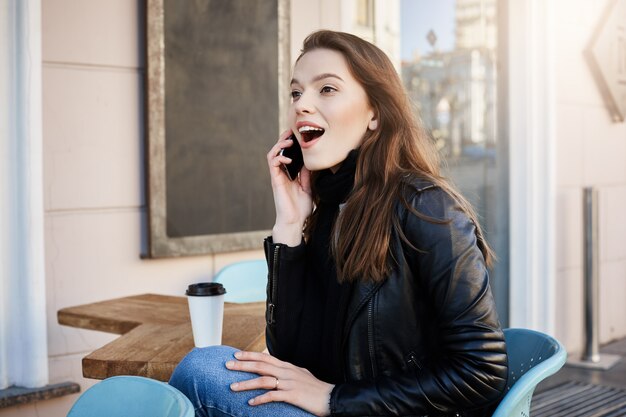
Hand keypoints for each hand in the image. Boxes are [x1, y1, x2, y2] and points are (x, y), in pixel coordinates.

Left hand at [226, 351, 333, 416]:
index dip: (250, 355)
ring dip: (246, 383)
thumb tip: (276, 368)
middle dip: (242, 365)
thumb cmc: (315, 388)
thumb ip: (287, 371)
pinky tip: (250, 403)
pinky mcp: (293, 395)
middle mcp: (287, 372)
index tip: (236, 355)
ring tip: (232, 387)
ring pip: (264, 380)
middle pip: (261, 366)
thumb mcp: (300, 375)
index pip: (265, 358)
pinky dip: (261, 399)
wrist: (331, 397)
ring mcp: (290, 383)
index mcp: (287, 366)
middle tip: (227, 365)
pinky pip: (274, 396)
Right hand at [267, 130, 312, 245]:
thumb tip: (310, 161)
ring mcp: (277, 176)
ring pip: (273, 154)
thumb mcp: (308, 187)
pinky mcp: (275, 180)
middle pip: (279, 151)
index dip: (292, 144)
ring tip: (288, 141)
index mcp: (290, 174)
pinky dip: (279, 157)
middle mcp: (282, 173)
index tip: (300, 136)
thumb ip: (307, 174)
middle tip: (292, 132)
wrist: (295, 221)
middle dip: (284, 139)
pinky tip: (288, 158)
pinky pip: (273, 163)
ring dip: (279, 145)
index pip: (288, 154)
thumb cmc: (301, 208)